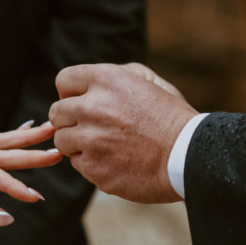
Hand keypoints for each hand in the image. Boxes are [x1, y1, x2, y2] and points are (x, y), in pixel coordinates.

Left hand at [49, 63, 196, 202]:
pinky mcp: (93, 167)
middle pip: (57, 112)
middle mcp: (93, 107)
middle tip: (91, 127)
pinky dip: (91, 164)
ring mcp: (91, 139)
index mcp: (106, 79)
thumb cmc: (171, 117)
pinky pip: (77, 164)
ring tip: (104, 145)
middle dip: (70, 120)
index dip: (70, 92)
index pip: (64, 80)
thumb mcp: (148, 81)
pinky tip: (114, 161)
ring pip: (62, 140)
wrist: (189, 157)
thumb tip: (83, 85)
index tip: (81, 102)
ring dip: (77, 144)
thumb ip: (113, 77)